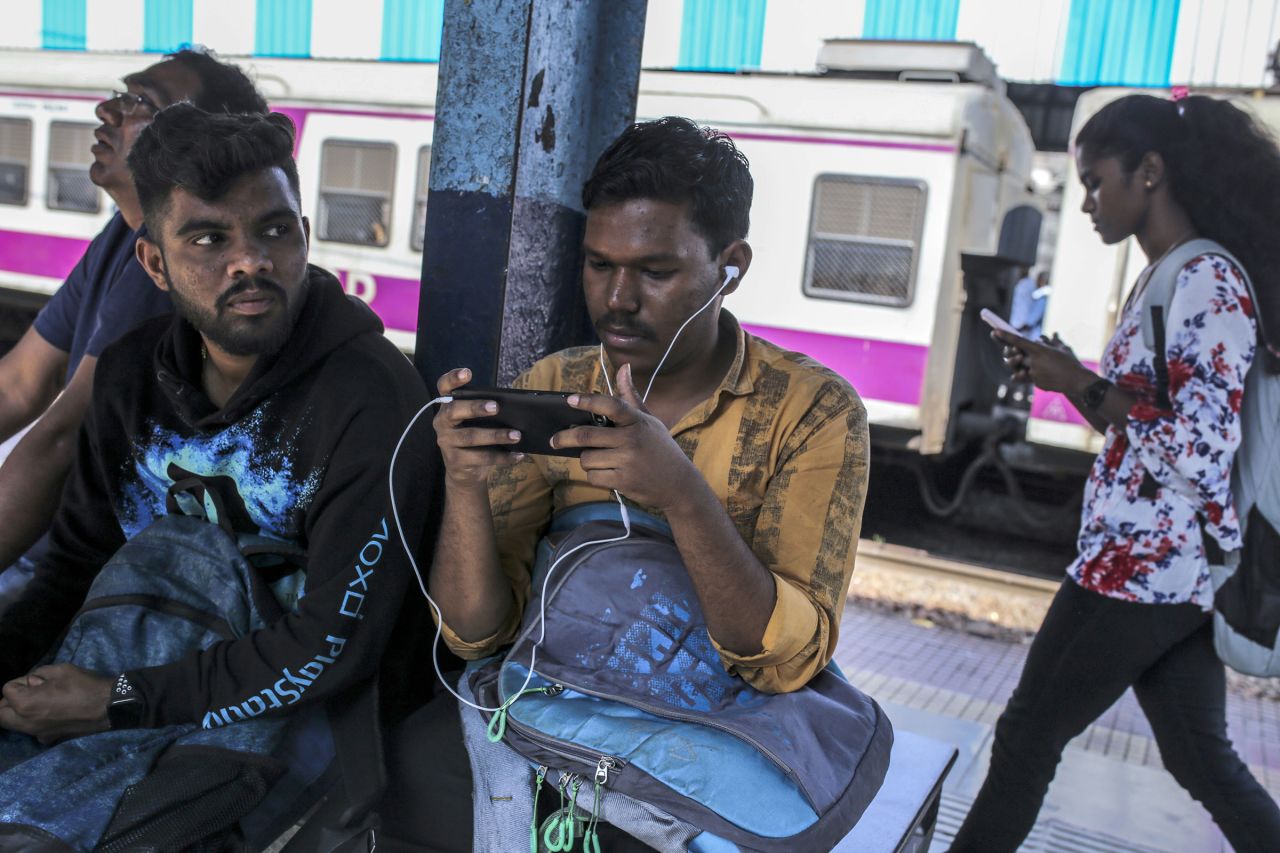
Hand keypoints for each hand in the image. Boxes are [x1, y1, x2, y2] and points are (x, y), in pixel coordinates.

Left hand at [0, 664, 111, 744]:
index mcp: (25, 704)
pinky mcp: (50, 739)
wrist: (110, 707)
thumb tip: (31, 683)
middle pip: (1, 715)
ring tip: (40, 703)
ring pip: (15, 725)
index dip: (21, 681)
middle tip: (26, 694)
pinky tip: (54, 714)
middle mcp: (26, 723)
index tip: (37, 680)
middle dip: (9, 703)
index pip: (7, 690)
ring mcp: (37, 734)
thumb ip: (38, 674)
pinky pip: (33, 730)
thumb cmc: (84, 685)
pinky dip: (36, 721)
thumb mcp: (60, 670)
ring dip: (19, 714)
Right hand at [432, 368, 523, 489]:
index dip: (453, 379)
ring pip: (471, 437)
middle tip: (496, 406)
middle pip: (454, 411)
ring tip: (516, 435)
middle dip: (475, 408)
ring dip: (495, 435)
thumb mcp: (476, 421)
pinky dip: (502, 457)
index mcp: (448, 406)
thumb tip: (516, 407)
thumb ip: (486, 410)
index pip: (444, 387)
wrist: (464, 471)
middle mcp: (442, 422)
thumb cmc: (475, 437)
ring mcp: (447, 442)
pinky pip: (481, 458)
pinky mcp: (455, 461)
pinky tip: (518, 455)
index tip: (467, 373)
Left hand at [554, 364, 702, 511]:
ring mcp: (627, 461)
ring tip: (600, 460)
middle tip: (554, 440)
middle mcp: (631, 439)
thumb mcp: (650, 421)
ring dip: (587, 460)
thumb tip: (624, 367)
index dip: (588, 401)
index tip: (570, 400)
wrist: (679, 484)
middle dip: (565, 438)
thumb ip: (631, 397)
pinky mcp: (623, 481)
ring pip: (587, 458)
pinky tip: (608, 474)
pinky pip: (593, 476)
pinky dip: (595, 476)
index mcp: (637, 421)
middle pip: (587, 435)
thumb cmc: (661, 448)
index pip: (610, 405)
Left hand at [993, 330, 1092, 394]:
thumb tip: (1046, 336)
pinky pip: (1030, 377)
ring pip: (1022, 368)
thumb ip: (1052, 342)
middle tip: (1014, 351)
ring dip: (1025, 365)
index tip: (994, 331)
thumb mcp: (1063, 349)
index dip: (1005, 336)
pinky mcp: (1036, 383)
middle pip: (1016, 356)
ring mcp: (1034, 374)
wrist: (1077, 382)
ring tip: (1035, 364)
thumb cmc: (1072, 362)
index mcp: (1040, 350)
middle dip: (1014, 354)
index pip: (1018, 341)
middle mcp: (1034, 361)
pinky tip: (1049, 375)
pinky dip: (1036, 374)